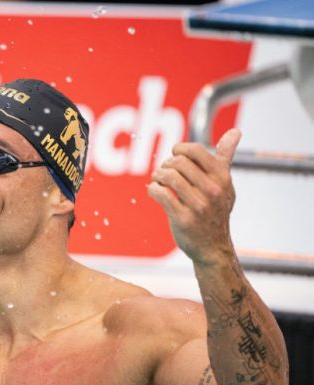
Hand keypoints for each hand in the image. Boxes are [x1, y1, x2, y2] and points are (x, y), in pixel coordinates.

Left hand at [147, 129, 241, 264]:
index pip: (195, 150)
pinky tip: (155, 191)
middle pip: (178, 163)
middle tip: (164, 171)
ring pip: (168, 177)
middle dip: (166, 164)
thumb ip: (225, 157)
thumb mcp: (225, 184)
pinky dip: (153, 189)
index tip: (174, 156)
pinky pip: (160, 194)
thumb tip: (236, 131)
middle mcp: (212, 190)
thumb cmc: (216, 211)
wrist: (213, 247)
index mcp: (222, 178)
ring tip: (158, 180)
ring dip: (157, 176)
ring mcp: (198, 205)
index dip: (179, 149)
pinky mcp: (183, 218)